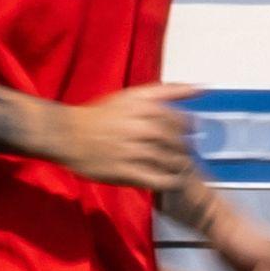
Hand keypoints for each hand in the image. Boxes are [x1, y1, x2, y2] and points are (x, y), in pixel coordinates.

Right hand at [47, 84, 201, 192]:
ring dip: (178, 167)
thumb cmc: (102, 115)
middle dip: (185, 151)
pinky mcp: (125, 171)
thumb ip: (169, 91)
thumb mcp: (133, 95)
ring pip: (171, 162)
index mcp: (145, 107)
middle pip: (180, 143)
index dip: (190, 132)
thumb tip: (202, 88)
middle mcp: (140, 127)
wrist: (66, 134)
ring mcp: (132, 150)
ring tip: (176, 168)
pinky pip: (158, 180)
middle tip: (182, 155)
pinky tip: (168, 180)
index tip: (186, 136)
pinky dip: (169, 182)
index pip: (184, 122)